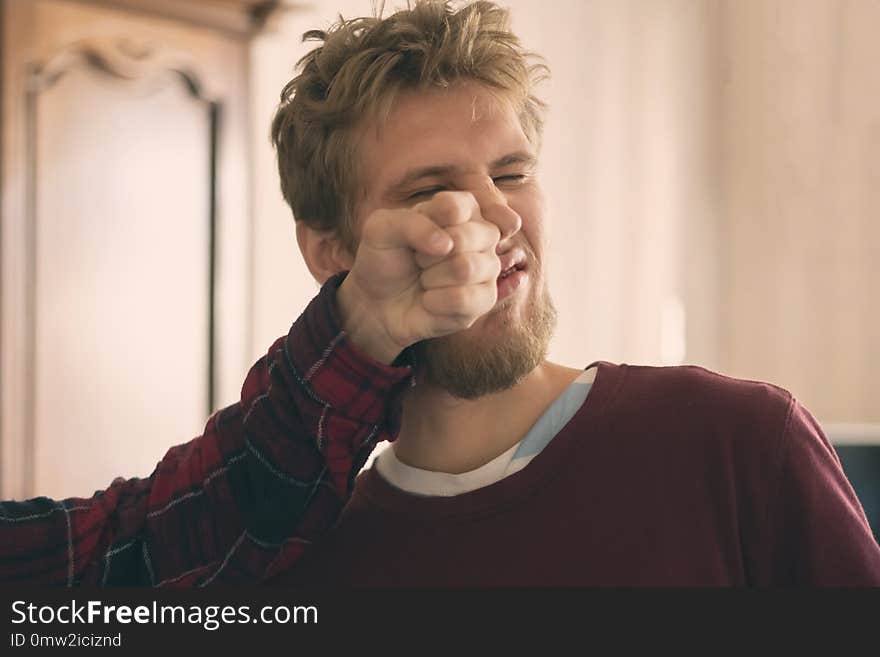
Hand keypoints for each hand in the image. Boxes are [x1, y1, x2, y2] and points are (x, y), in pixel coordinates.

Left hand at [336, 191, 501, 363]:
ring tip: (425, 279)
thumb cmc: (386, 258)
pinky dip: (435, 301)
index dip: (425, 225)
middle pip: (464, 238)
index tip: (412, 235)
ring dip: (431, 278)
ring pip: (465, 269)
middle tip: (418, 261)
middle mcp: (484, 234)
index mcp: (463, 207)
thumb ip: (410, 223)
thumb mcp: (382, 229)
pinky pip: (463, 299)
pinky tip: (431, 300)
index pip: (455, 207)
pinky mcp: (485, 299)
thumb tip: (446, 245)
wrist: (379, 300)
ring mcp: (488, 267)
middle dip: (427, 255)